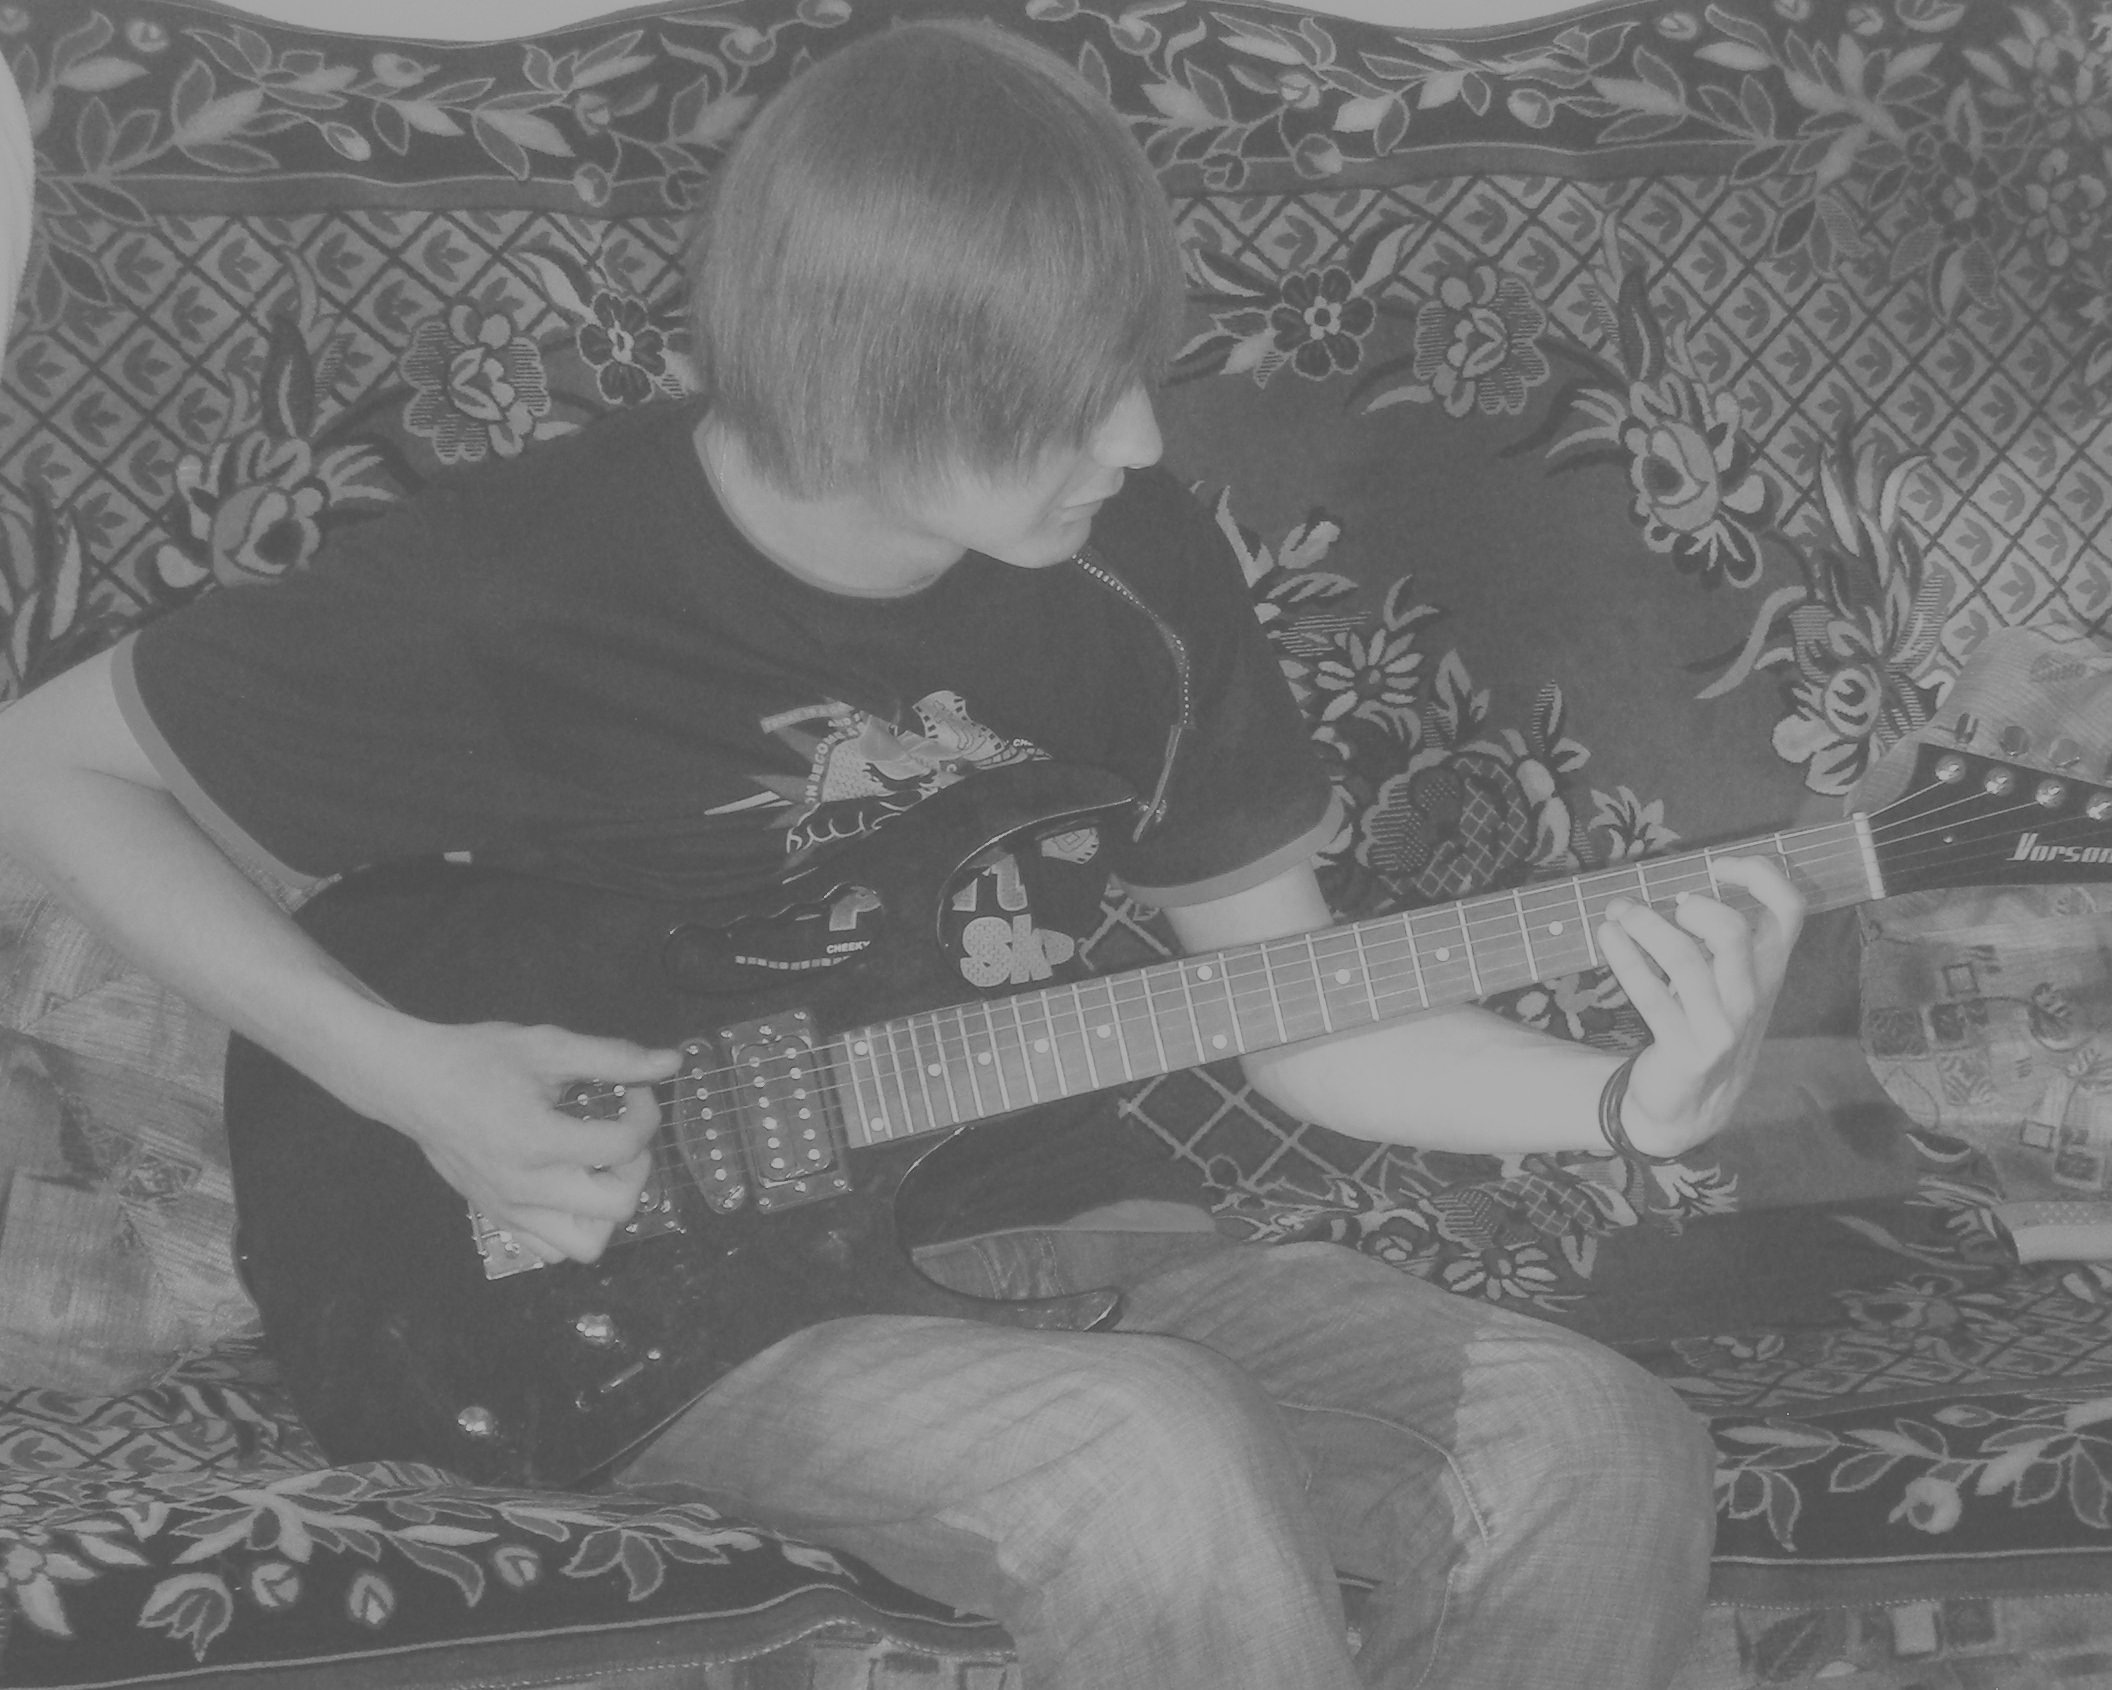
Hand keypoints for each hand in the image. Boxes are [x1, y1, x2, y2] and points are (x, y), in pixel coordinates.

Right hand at [350, 1017, 681, 1264]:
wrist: (412, 1084)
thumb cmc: (478, 1059)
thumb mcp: (548, 1046)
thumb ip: (614, 1058)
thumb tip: (671, 1063)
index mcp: (539, 1141)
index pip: (624, 1145)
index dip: (647, 1113)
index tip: (635, 1090)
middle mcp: (526, 1187)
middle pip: (617, 1206)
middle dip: (637, 1165)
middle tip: (623, 1133)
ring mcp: (510, 1211)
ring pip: (587, 1245)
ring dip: (608, 1208)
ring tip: (600, 1168)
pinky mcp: (498, 1220)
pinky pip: (551, 1249)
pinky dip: (574, 1226)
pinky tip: (571, 1186)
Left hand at [1594, 855, 1804, 1159]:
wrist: (1693, 1105)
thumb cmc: (1705, 1025)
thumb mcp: (1727, 981)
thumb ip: (1718, 939)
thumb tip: (1675, 888)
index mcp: (1770, 970)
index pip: (1791, 910)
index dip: (1759, 875)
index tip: (1718, 864)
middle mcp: (1753, 996)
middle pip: (1732, 932)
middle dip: (1689, 907)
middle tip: (1660, 904)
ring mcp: (1723, 1027)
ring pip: (1685, 960)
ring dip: (1643, 926)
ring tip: (1618, 912)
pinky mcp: (1687, 1050)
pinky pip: (1651, 995)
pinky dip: (1625, 958)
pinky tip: (1607, 937)